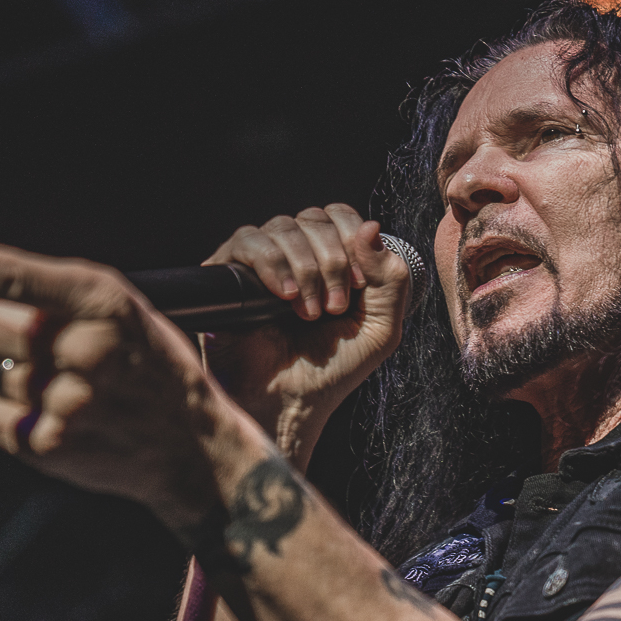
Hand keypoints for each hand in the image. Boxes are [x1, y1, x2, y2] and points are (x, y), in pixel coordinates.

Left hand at [0, 236, 227, 528]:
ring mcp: (67, 400)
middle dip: (4, 334)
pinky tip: (38, 416)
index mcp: (106, 302)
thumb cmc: (152, 373)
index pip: (11, 276)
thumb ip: (40, 302)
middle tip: (50, 353)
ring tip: (63, 391)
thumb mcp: (117, 319)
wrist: (195, 451)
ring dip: (9, 378)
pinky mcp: (49, 444)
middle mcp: (85, 348)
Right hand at [200, 204, 407, 460]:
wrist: (288, 403)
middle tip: (334, 308)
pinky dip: (272, 264)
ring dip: (305, 269)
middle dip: (332, 261)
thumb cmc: (331, 372)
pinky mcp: (228, 273)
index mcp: (331, 261)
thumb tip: (371, 226)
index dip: (352, 240)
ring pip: (283, 227)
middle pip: (314, 218)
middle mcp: (295, 256)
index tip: (357, 286)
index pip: (340, 216)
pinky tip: (285, 298)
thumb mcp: (381, 329)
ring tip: (309, 313)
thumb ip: (391, 278)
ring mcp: (261, 263)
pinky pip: (247, 240)